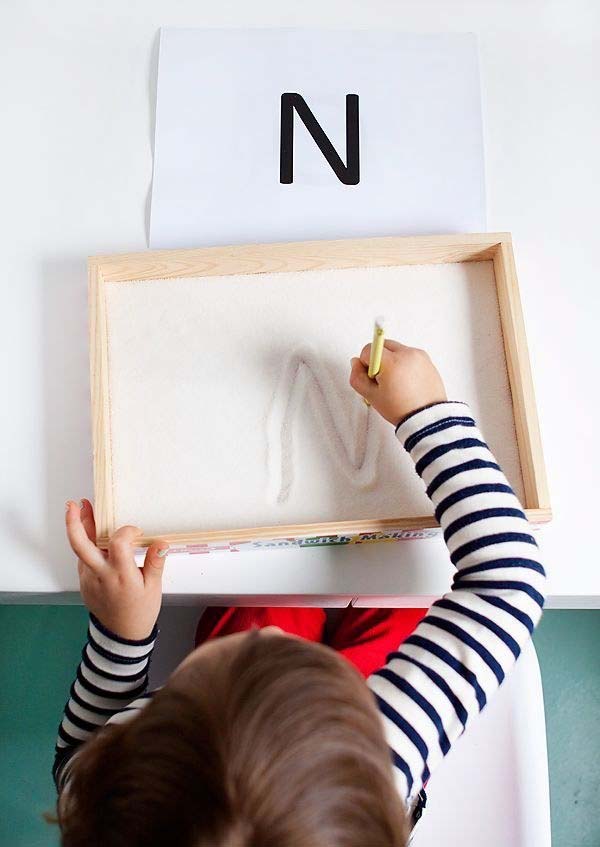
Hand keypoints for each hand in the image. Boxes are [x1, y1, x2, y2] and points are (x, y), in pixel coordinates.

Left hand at [65, 499, 169, 639]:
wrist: (121, 635)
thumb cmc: (140, 611)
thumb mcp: (154, 588)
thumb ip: (155, 563)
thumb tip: (161, 542)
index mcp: (121, 576)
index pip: (118, 543)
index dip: (127, 531)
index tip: (137, 532)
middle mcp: (101, 576)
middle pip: (81, 545)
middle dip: (75, 523)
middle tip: (75, 504)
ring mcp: (89, 579)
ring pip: (81, 549)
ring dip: (80, 528)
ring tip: (84, 509)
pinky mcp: (85, 582)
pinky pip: (84, 559)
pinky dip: (86, 543)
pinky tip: (92, 533)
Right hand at [349, 339, 446, 424]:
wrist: (427, 418)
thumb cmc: (400, 409)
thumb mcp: (371, 396)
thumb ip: (357, 377)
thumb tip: (355, 362)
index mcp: (392, 361)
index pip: (369, 349)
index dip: (365, 364)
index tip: (373, 378)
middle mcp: (407, 353)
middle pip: (383, 345)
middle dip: (379, 359)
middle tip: (383, 380)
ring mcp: (419, 356)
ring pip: (396, 350)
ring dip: (392, 361)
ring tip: (397, 383)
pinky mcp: (427, 360)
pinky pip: (409, 356)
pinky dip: (404, 364)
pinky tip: (407, 382)